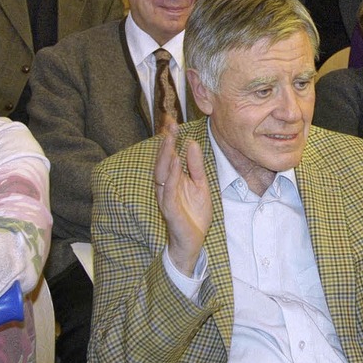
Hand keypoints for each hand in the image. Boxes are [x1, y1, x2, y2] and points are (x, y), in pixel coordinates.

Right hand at [154, 123, 212, 276]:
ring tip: (170, 138)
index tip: (172, 120)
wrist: (193, 242)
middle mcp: (165, 186)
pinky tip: (175, 161)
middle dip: (165, 142)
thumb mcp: (200, 185)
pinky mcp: (170, 210)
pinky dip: (171, 175)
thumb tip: (191, 143)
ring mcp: (166, 198)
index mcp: (172, 179)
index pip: (168, 155)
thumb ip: (195, 165)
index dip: (169, 138)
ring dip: (165, 154)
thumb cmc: (194, 214)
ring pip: (162, 173)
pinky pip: (169, 190)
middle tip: (170, 123)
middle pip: (162, 160)